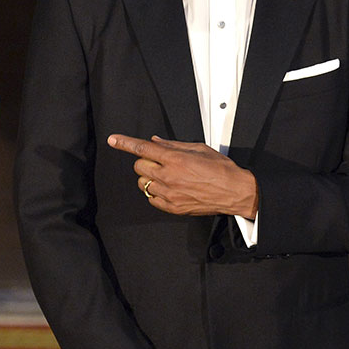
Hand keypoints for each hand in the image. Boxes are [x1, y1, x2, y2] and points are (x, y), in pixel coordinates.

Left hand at [107, 134, 257, 218]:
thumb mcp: (198, 149)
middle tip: (159, 162)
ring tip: (167, 176)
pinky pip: (151, 199)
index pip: (142, 149)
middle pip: (139, 167)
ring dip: (150, 177)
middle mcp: (169, 177)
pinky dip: (155, 192)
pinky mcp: (172, 207)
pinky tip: (169, 188)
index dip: (125, 143)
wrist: (235, 192)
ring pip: (143, 183)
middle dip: (145, 161)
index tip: (113, 140)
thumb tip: (155, 142)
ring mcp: (169, 194)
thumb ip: (173, 145)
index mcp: (175, 160)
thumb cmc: (221, 170)